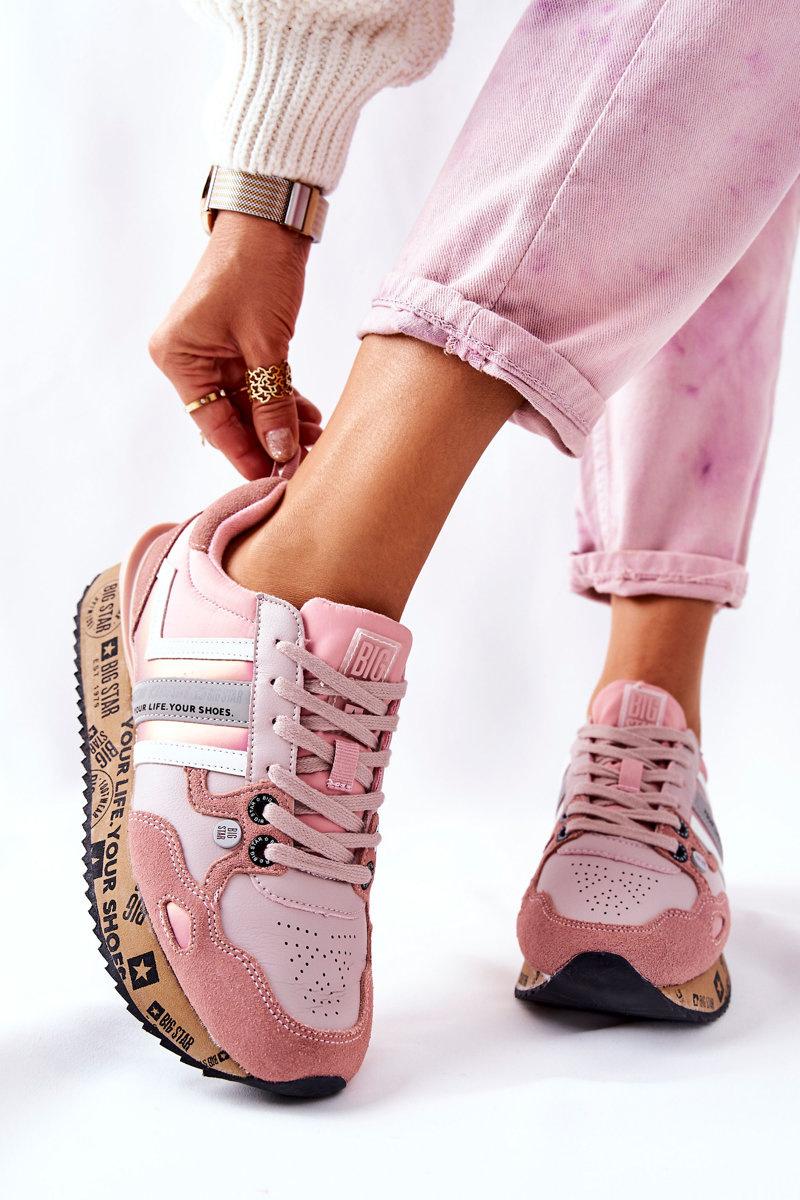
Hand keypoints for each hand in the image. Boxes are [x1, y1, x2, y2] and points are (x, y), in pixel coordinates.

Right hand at [149, 211, 321, 477]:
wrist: (269, 219)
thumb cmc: (256, 269)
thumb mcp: (267, 343)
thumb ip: (272, 401)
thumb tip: (281, 450)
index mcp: (178, 358)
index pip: (213, 423)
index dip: (246, 454)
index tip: (275, 481)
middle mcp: (188, 358)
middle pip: (230, 416)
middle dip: (268, 439)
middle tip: (305, 462)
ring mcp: (211, 352)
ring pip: (248, 403)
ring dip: (280, 422)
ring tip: (315, 439)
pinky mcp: (235, 344)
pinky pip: (257, 384)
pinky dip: (281, 400)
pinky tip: (308, 418)